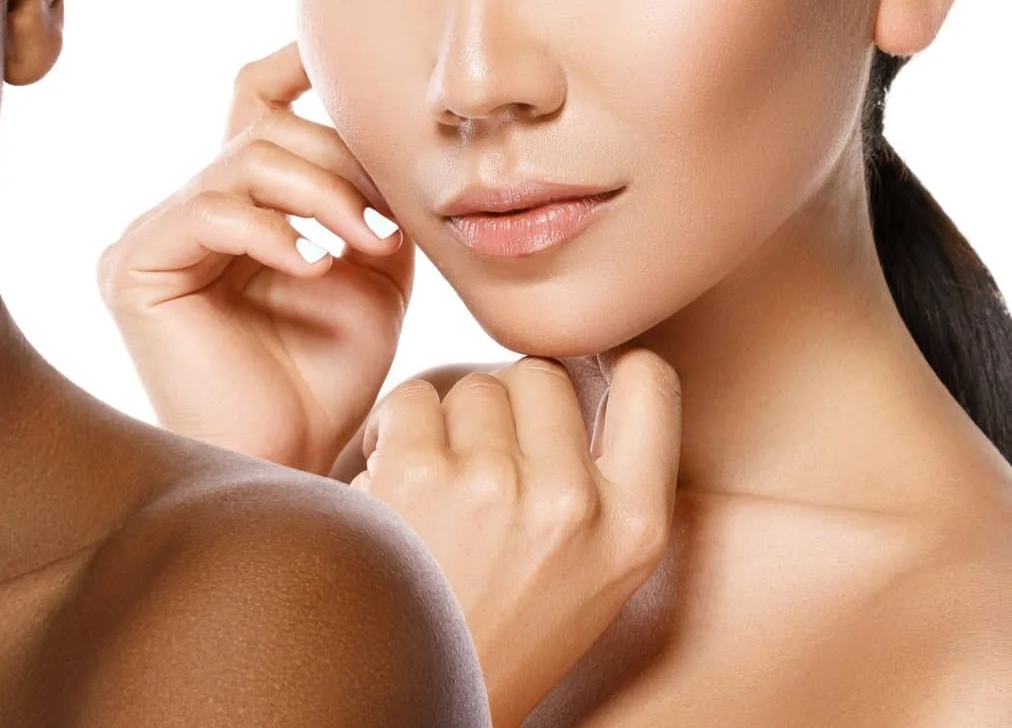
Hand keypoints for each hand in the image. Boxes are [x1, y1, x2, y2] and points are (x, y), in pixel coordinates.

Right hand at [98, 43, 412, 471]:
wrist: (290, 461)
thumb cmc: (324, 382)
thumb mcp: (371, 274)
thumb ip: (370, 201)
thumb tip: (390, 137)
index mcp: (233, 207)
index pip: (250, 105)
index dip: (292, 67)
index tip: (344, 56)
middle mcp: (182, 213)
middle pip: (261, 129)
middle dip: (339, 160)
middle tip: (390, 219)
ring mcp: (151, 237)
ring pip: (240, 162)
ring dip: (320, 194)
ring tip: (368, 245)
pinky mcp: (135, 268)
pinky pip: (208, 211)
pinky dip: (271, 231)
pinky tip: (313, 269)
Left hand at [353, 353, 679, 727]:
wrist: (424, 686)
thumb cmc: (507, 625)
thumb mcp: (598, 571)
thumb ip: (607, 480)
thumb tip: (587, 364)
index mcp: (635, 526)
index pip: (652, 382)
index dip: (607, 364)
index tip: (576, 379)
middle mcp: (573, 503)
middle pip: (540, 375)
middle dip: (508, 405)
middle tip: (485, 460)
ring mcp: (496, 485)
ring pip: (472, 386)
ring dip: (449, 422)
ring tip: (442, 485)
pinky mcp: (420, 474)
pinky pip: (411, 400)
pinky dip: (397, 430)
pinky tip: (398, 478)